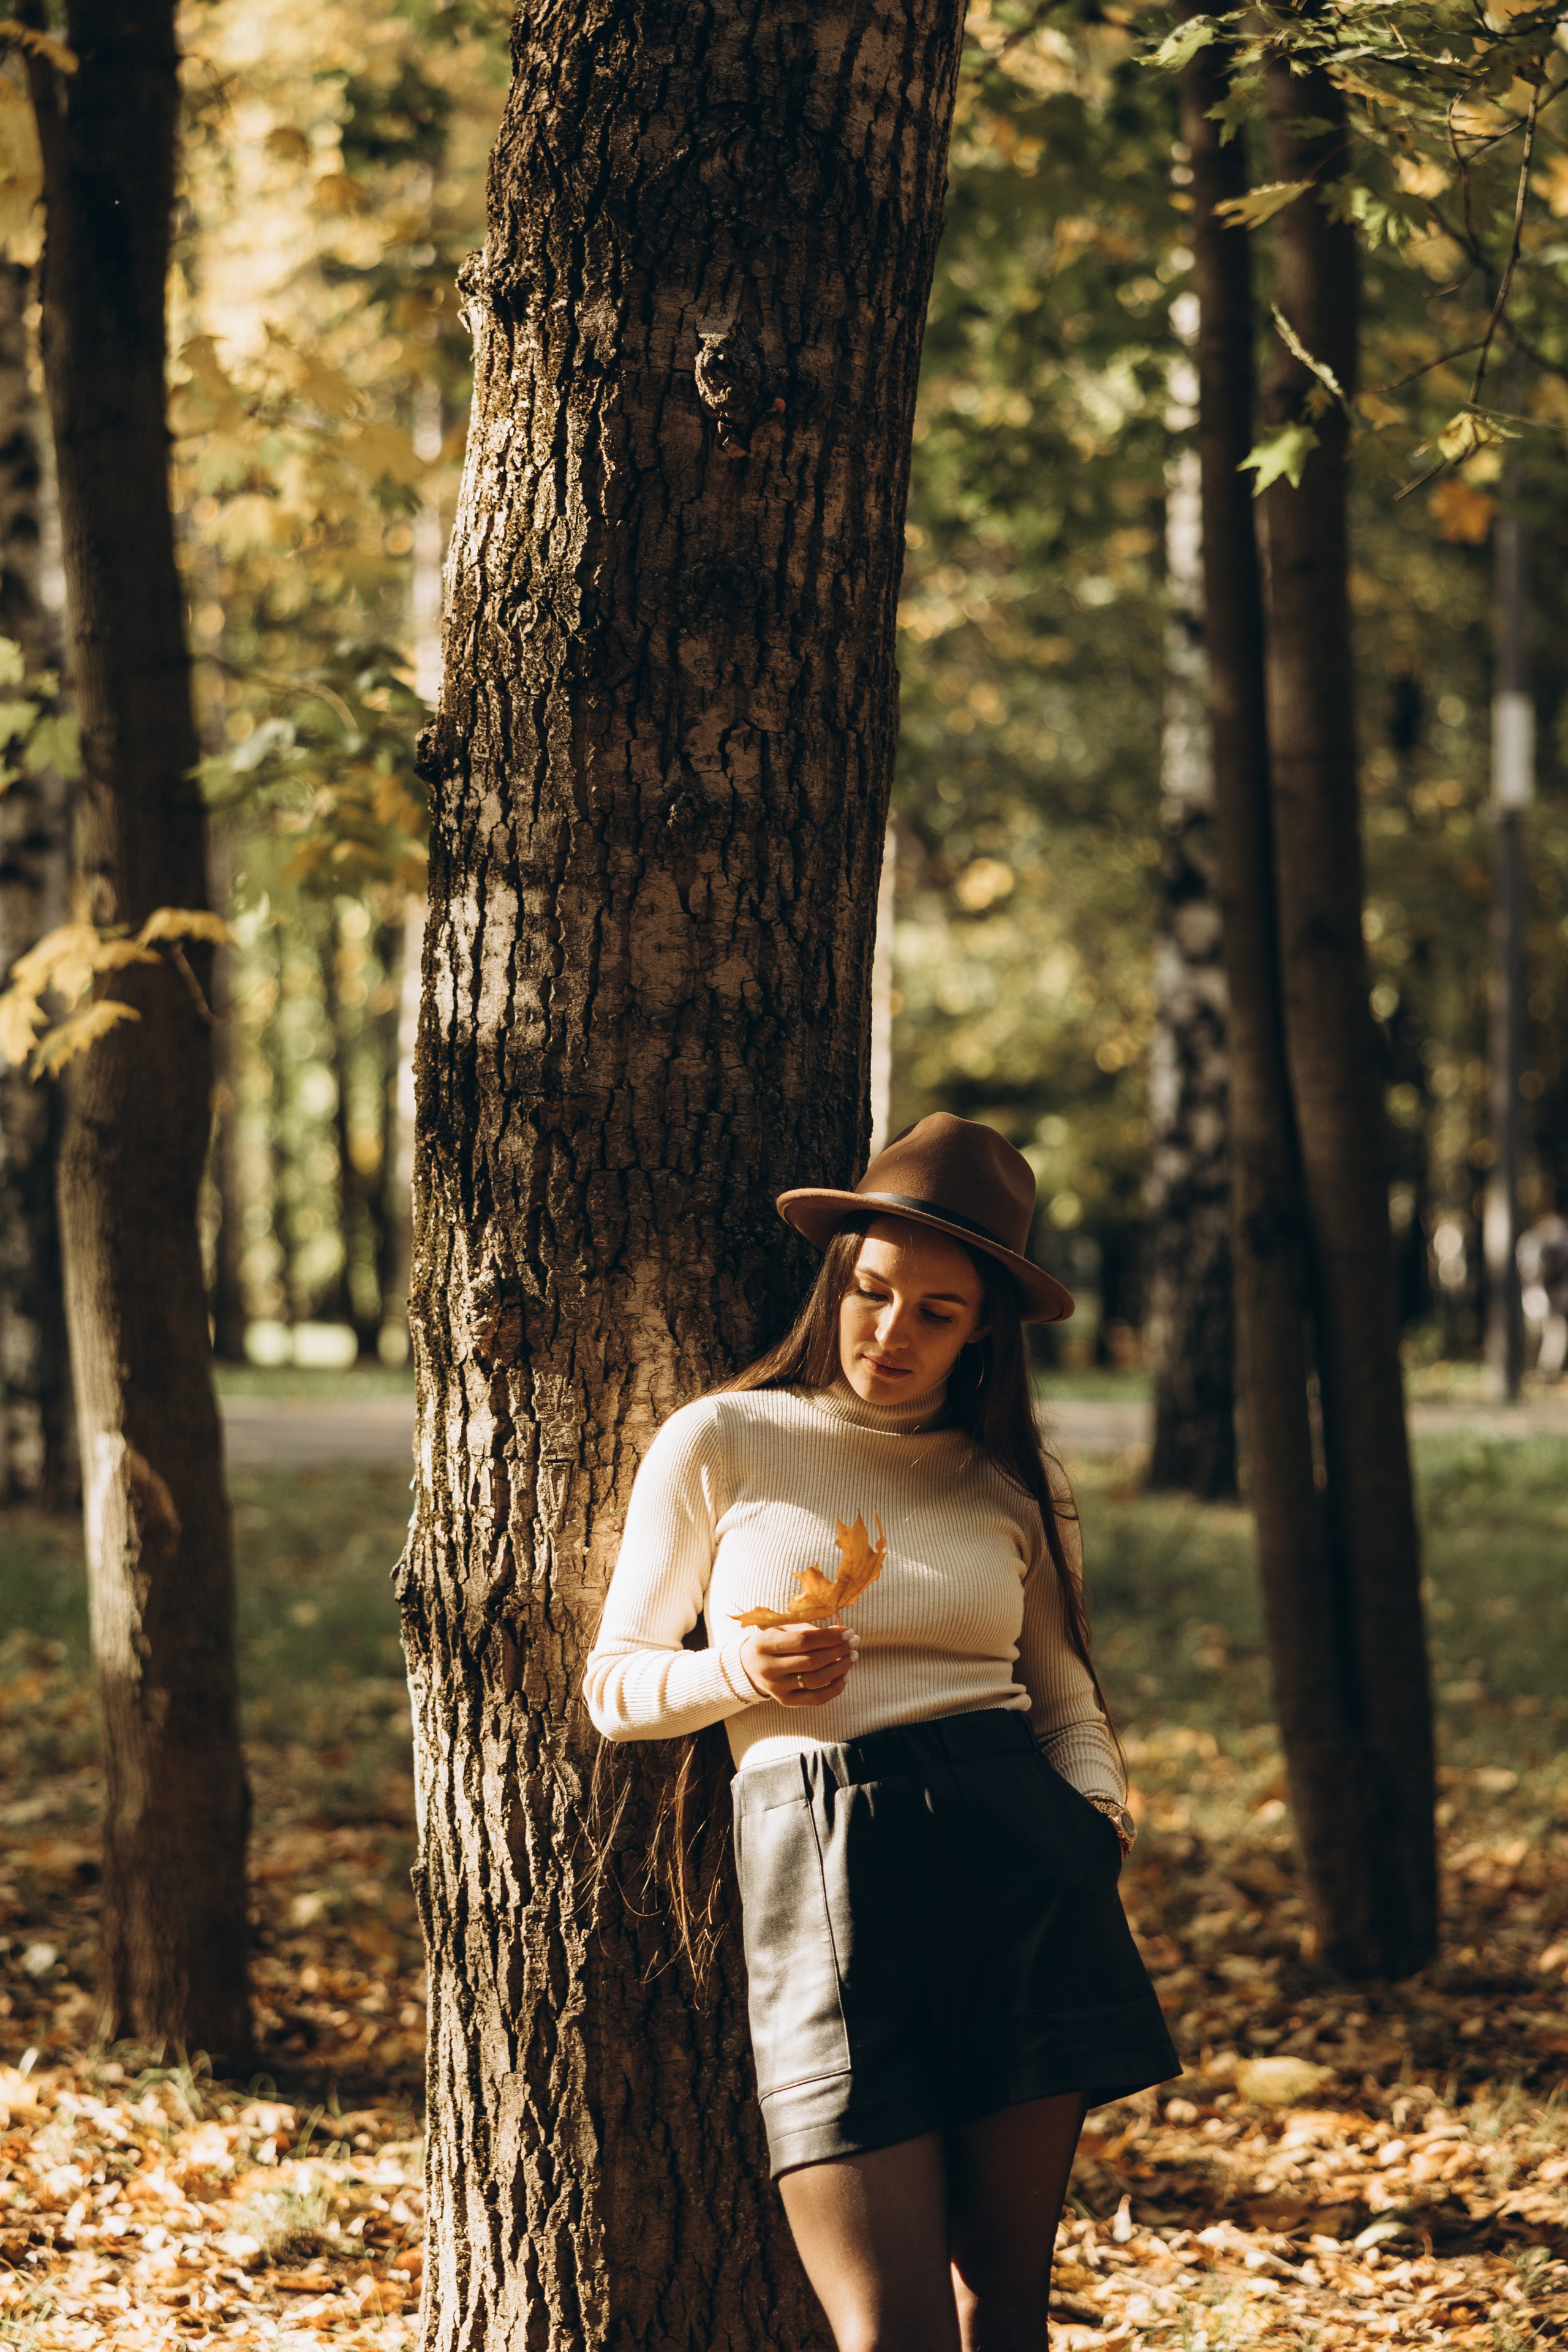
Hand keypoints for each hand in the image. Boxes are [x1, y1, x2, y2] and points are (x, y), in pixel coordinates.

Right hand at [740, 1622, 858, 1707]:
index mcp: (765, 1644)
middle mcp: (768, 1668)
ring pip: (816, 1680)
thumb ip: (809, 1630)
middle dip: (838, 1651)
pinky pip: (816, 1699)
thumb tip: (841, 1634)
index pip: (804, 1640)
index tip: (849, 1631)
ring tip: (852, 1657)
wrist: (750, 1666)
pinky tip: (844, 1676)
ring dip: (840, 1668)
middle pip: (812, 1661)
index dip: (829, 1637)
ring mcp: (776, 1688)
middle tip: (854, 1642)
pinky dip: (834, 1689)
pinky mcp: (785, 1701)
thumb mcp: (784, 1629)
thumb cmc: (774, 1641)